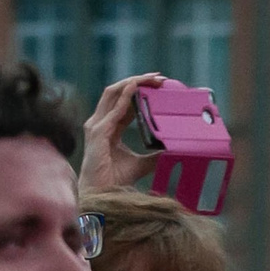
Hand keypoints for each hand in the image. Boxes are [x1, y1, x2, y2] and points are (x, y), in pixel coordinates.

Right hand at [78, 72, 169, 191]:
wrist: (103, 193)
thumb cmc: (116, 179)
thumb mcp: (142, 164)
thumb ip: (154, 155)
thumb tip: (172, 150)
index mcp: (109, 126)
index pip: (124, 101)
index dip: (140, 89)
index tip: (158, 84)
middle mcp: (100, 122)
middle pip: (118, 92)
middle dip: (138, 81)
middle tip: (159, 77)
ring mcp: (97, 126)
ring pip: (113, 94)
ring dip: (132, 83)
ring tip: (150, 78)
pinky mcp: (98, 133)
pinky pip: (113, 110)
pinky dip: (125, 96)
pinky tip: (136, 87)